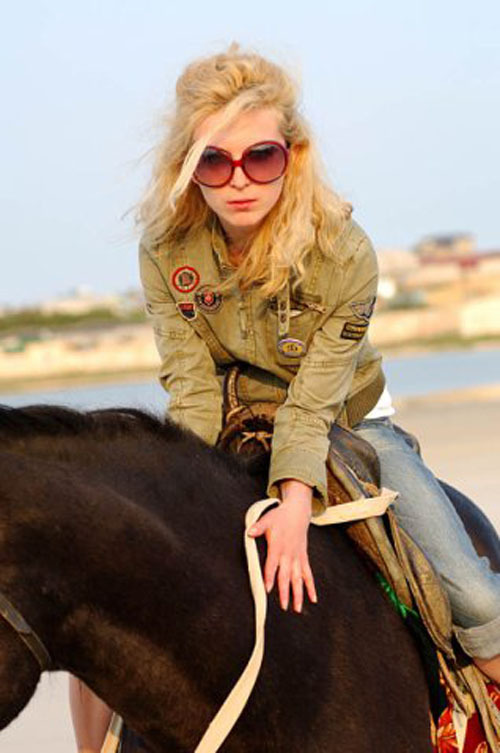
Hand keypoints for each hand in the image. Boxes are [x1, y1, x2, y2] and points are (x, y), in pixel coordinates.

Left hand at [247, 479, 317, 612]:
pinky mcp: (304, 558)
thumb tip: (249, 533)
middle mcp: (289, 554)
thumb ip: (257, 528)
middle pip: (286, 576)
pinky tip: (313, 599)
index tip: (267, 589)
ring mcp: (298, 557)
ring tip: (298, 609)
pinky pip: (308, 574)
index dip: (269, 577)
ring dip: (299, 594)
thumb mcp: (266, 520)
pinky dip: (311, 586)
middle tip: (283, 606)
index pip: (272, 565)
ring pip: (299, 579)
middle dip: (285, 592)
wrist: (297, 513)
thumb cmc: (280, 517)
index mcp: (278, 547)